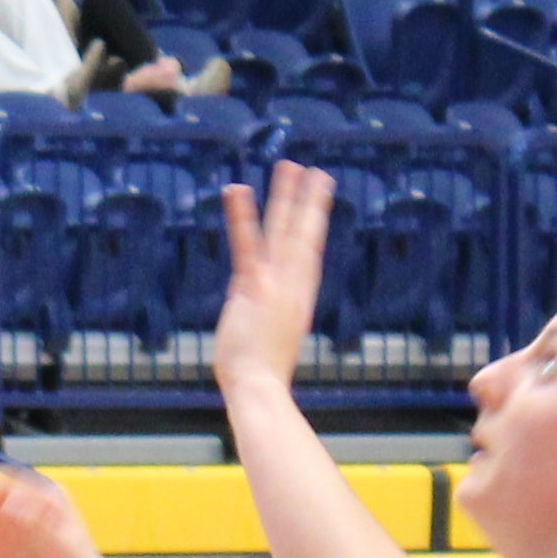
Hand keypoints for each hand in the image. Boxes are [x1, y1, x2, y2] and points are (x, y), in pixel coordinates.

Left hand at [210, 161, 334, 390]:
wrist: (259, 391)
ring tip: (290, 166)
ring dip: (287, 198)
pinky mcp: (254, 287)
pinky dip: (242, 216)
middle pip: (304, 237)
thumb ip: (258, 319)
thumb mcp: (264, 343)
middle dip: (310, 204)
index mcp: (298, 300)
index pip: (307, 256)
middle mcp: (292, 288)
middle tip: (318, 174)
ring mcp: (276, 285)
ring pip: (284, 233)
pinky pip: (248, 244)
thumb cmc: (259, 379)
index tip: (318, 204)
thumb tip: (249, 313)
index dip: (313, 228)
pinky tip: (238, 190)